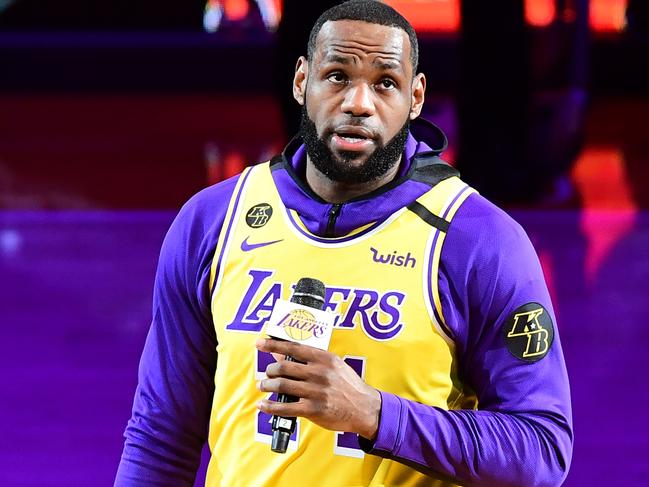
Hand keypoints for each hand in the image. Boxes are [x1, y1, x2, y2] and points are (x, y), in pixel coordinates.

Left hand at [255, 338, 380, 439]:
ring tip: (263, 386)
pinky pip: (285, 407)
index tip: (260, 344)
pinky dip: (270, 407)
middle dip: (269, 371)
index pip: (293, 348)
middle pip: (283, 368)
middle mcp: (319, 373)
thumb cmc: (347, 385)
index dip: (273, 345)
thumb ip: (309, 359)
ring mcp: (316, 392)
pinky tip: (263, 405)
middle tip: (266, 374)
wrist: (364, 408)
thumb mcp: (333, 366)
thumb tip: (282, 355)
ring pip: (281, 386)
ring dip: (267, 386)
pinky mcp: (313, 410)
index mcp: (323, 358)